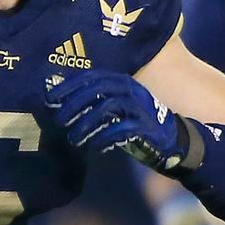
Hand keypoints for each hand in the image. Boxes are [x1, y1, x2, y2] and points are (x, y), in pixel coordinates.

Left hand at [44, 69, 190, 172]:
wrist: (173, 142)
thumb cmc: (136, 124)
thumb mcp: (114, 110)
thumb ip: (94, 104)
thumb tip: (61, 104)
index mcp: (122, 82)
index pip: (92, 77)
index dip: (70, 86)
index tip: (50, 98)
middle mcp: (131, 90)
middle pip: (97, 90)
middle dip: (74, 104)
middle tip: (59, 120)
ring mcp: (140, 107)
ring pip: (107, 108)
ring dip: (86, 124)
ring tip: (74, 139)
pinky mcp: (147, 127)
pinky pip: (122, 129)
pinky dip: (106, 137)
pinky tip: (96, 146)